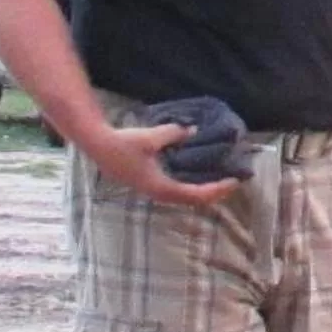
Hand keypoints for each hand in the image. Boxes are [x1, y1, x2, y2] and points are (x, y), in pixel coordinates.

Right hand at [82, 123, 239, 206]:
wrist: (98, 147)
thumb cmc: (123, 144)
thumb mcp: (152, 137)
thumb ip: (174, 134)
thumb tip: (193, 131)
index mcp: (160, 187)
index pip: (195, 194)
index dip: (216, 190)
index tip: (233, 182)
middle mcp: (157, 193)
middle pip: (191, 200)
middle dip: (213, 193)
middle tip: (232, 183)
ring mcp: (152, 191)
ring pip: (183, 197)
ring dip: (202, 191)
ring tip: (219, 182)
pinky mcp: (148, 185)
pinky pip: (176, 191)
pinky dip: (191, 187)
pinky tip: (196, 177)